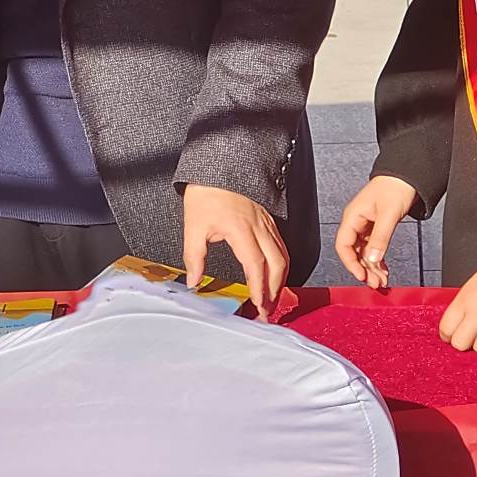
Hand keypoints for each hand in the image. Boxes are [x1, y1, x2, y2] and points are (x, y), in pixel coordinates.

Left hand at [182, 184, 287, 311]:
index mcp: (241, 229)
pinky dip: (281, 265)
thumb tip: (193, 281)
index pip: (256, 265)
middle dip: (274, 291)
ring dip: (280, 280)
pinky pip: (281, 246)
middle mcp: (259, 227)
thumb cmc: (206, 192)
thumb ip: (193, 256)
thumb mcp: (193, 225)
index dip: (259, 288)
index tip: (258, 305)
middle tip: (267, 311)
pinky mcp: (268, 220)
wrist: (217, 165)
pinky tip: (275, 275)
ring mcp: (266, 223)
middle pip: (277, 264)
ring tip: (271, 299)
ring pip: (283, 256)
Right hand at [334, 176, 417, 289]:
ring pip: (364, 252)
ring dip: (372, 268)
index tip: (361, 276)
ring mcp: (365, 225)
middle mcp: (356, 222)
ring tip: (382, 281)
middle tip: (376, 284)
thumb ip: (380, 238)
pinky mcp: (375, 228)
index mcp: (352, 216)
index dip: (350, 262)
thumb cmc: (395, 188)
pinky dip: (378, 260)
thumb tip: (372, 259)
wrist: (407, 176)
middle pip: (353, 252)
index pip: (343, 245)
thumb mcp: (389, 214)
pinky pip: (372, 248)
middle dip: (364, 269)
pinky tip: (383, 270)